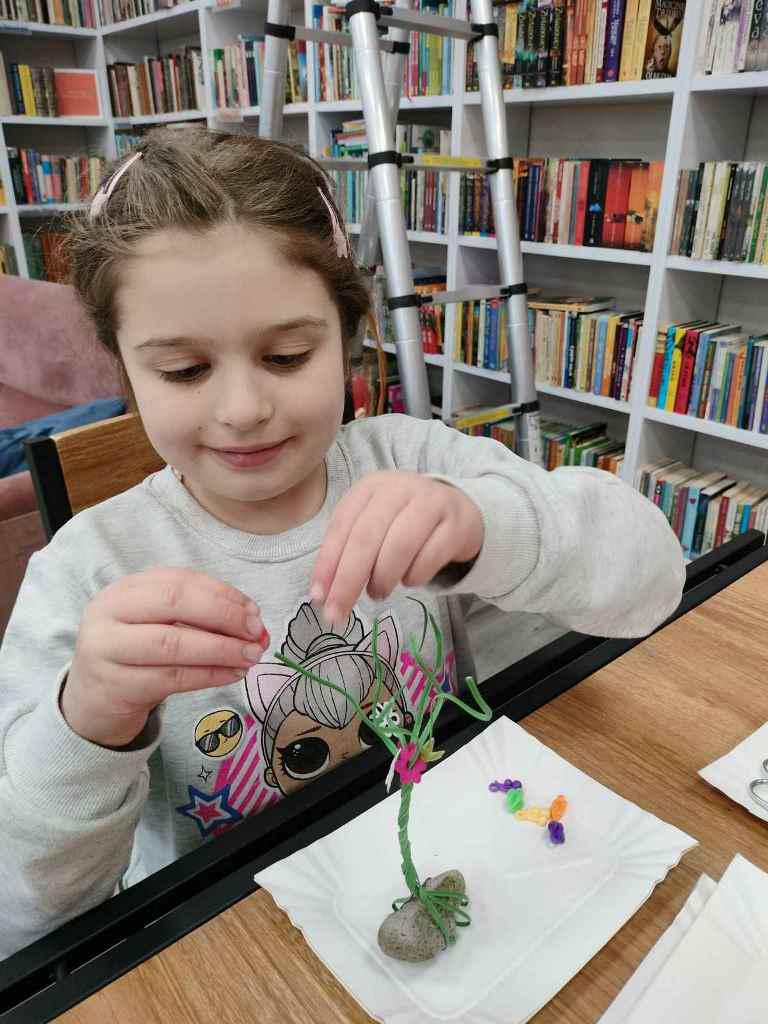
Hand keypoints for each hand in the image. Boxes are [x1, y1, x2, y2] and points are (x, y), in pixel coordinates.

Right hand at [63, 568, 268, 748]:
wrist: (93, 702)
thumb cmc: (137, 655)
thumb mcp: (159, 625)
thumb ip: (199, 616)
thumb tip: (252, 620)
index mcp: (124, 589)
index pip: (180, 580)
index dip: (222, 593)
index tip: (254, 611)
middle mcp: (109, 613)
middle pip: (174, 603)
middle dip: (224, 615)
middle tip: (256, 633)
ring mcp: (106, 650)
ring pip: (173, 644)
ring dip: (221, 649)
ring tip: (251, 656)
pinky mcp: (115, 686)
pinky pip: (171, 678)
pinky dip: (209, 675)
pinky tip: (232, 674)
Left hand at [311, 470, 483, 621]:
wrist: (458, 511)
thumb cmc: (404, 521)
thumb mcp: (373, 525)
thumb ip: (347, 550)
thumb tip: (323, 593)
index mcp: (371, 487)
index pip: (342, 526)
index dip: (327, 563)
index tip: (318, 597)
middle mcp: (400, 488)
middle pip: (366, 538)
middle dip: (348, 581)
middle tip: (338, 613)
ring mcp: (431, 503)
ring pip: (399, 547)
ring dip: (382, 579)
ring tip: (377, 593)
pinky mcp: (456, 524)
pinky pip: (430, 558)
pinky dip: (414, 577)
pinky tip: (409, 580)